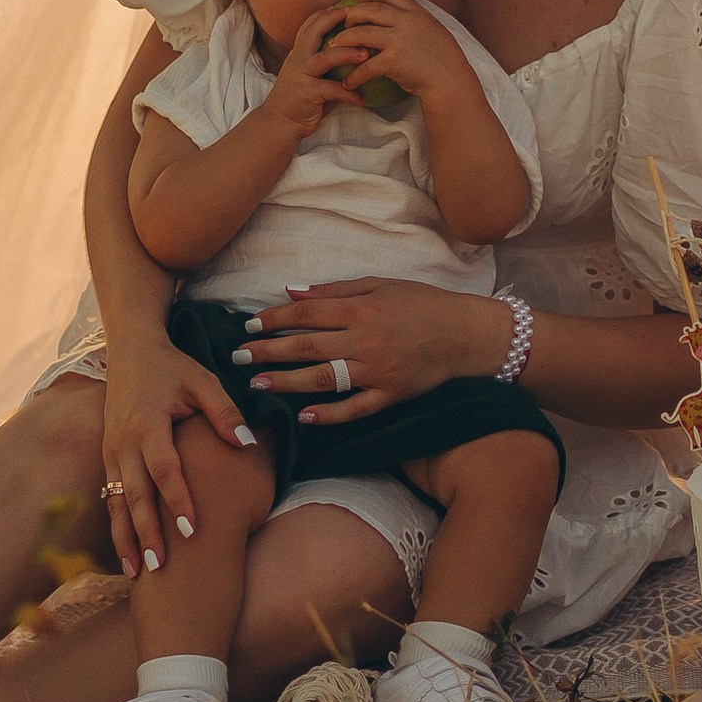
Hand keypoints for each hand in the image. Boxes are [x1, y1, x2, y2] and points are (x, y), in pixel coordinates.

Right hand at [97, 330, 259, 573]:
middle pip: (134, 495)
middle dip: (147, 532)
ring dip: (126, 538)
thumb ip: (224, 411)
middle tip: (161, 566)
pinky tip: (126, 552)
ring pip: (116, 503)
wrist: (131, 351)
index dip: (178, 500)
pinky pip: (110, 498)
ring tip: (139, 572)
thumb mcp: (202, 381)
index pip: (164, 468)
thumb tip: (247, 442)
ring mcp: (111, 452)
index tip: (193, 530)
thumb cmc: (173, 367)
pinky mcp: (107, 457)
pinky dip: (117, 526)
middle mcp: (124, 442)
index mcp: (148, 423)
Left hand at [240, 277, 509, 425]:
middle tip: (238, 358)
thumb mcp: (380, 284)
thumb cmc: (420, 302)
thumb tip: (290, 292)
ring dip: (286, 383)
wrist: (463, 332)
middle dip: (268, 352)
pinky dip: (330, 415)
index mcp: (361, 309)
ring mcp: (377, 370)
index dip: (274, 319)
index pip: (307, 314)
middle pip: (307, 347)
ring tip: (257, 386)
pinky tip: (305, 417)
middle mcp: (365, 340)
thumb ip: (334, 289)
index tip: (249, 325)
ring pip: (323, 379)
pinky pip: (355, 408)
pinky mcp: (390, 395)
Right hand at [265, 1, 388, 139]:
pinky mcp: (307, 93)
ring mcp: (301, 75)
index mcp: (298, 53)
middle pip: (314, 31)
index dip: (326, 13)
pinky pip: (332, 90)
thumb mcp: (308, 74)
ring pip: (326, 57)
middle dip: (335, 20)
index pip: (310, 25)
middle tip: (358, 16)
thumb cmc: (300, 99)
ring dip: (348, 54)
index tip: (347, 5)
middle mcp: (298, 59)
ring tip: (367, 54)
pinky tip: (363, 98)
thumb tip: (352, 49)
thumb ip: (324, 62)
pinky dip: (349, 94)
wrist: (278, 124)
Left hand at [332, 0, 459, 103]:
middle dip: (352, 14)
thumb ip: (416, 22)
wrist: (451, 79)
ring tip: (333, 46)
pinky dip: (354, 75)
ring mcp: (399, 40)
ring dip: (344, 40)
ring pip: (362, 34)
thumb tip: (403, 18)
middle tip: (342, 22)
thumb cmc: (444, 58)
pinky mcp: (394, 61)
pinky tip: (348, 82)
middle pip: (370, 10)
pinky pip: (366, 65)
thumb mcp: (433, 30)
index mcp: (416, 12)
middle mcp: (407, 21)